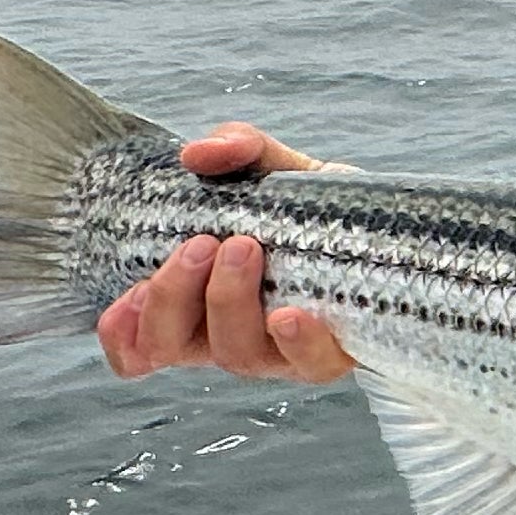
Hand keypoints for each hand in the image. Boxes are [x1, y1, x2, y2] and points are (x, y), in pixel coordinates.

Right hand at [94, 126, 357, 384]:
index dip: (123, 333)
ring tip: (245, 246)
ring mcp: (277, 352)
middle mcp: (228, 335)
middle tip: (201, 242)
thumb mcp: (273, 168)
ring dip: (228, 302)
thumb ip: (237, 149)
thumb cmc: (314, 209)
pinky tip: (290, 314)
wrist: (393, 231)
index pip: (140, 343)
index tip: (128, 296)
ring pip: (234, 355)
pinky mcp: (329, 356)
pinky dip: (295, 342)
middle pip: (172, 346)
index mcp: (197, 303)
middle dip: (172, 297)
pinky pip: (306, 364)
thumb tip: (199, 152)